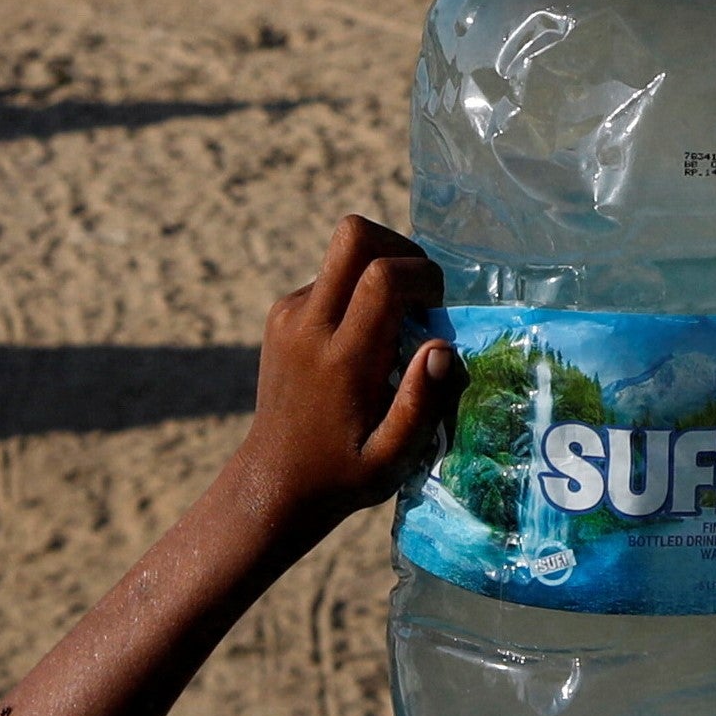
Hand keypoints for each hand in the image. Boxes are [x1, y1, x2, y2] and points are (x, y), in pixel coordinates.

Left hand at [215, 217, 458, 544]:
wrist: (275, 480)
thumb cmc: (344, 474)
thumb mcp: (393, 459)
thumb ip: (420, 405)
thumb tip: (441, 348)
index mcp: (341, 358)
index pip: (382, 275)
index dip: (423, 277)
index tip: (436, 315)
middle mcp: (308, 324)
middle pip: (354, 234)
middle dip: (400, 247)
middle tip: (420, 295)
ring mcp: (289, 314)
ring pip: (344, 251)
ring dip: (380, 272)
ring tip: (394, 327)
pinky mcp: (282, 314)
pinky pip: (331, 276)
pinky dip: (358, 291)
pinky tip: (365, 339)